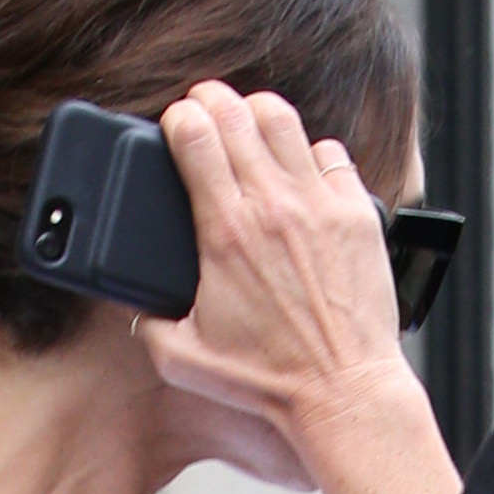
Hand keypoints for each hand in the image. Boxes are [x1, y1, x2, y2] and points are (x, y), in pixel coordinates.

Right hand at [141, 83, 412, 482]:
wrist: (342, 392)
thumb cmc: (269, 382)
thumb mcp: (186, 360)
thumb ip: (150, 327)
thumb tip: (137, 309)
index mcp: (225, 231)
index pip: (194, 133)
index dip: (179, 117)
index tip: (176, 126)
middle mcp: (272, 206)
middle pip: (235, 112)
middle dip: (211, 101)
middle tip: (205, 110)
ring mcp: (317, 204)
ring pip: (283, 118)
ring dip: (258, 112)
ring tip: (250, 126)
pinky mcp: (356, 213)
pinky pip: (331, 154)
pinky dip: (311, 152)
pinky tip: (301, 172)